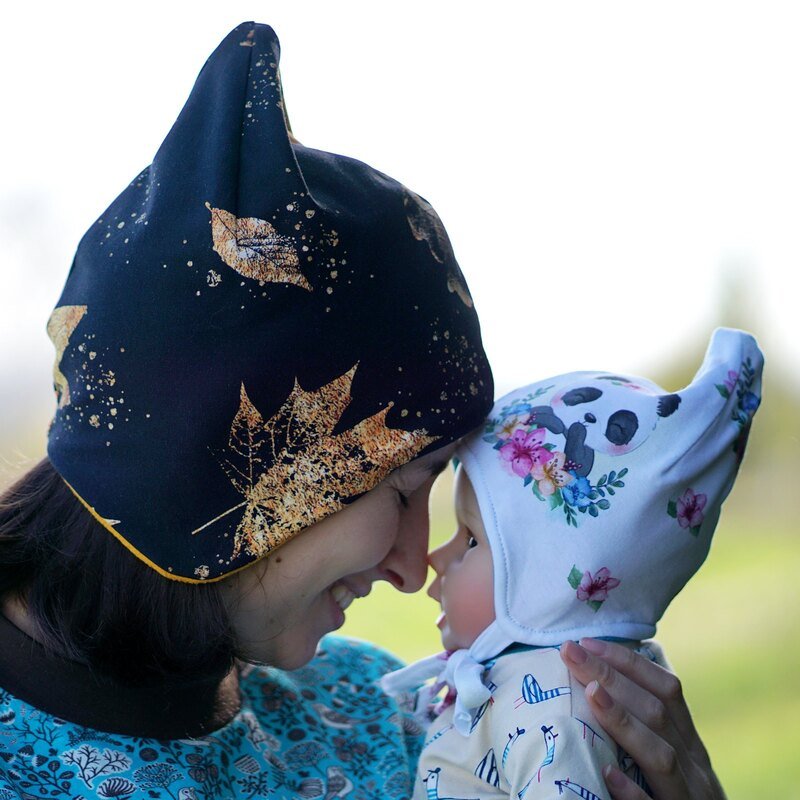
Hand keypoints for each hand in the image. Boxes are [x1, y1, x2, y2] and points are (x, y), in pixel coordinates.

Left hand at [560, 639, 725, 799]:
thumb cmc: (684, 798)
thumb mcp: (677, 757)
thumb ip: (653, 726)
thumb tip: (607, 680)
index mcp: (691, 743)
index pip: (666, 689)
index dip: (629, 662)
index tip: (588, 642)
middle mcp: (694, 766)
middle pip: (656, 713)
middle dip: (612, 676)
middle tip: (569, 651)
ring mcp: (687, 797)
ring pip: (660, 756)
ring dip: (624, 721)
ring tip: (591, 693)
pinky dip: (633, 793)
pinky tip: (607, 775)